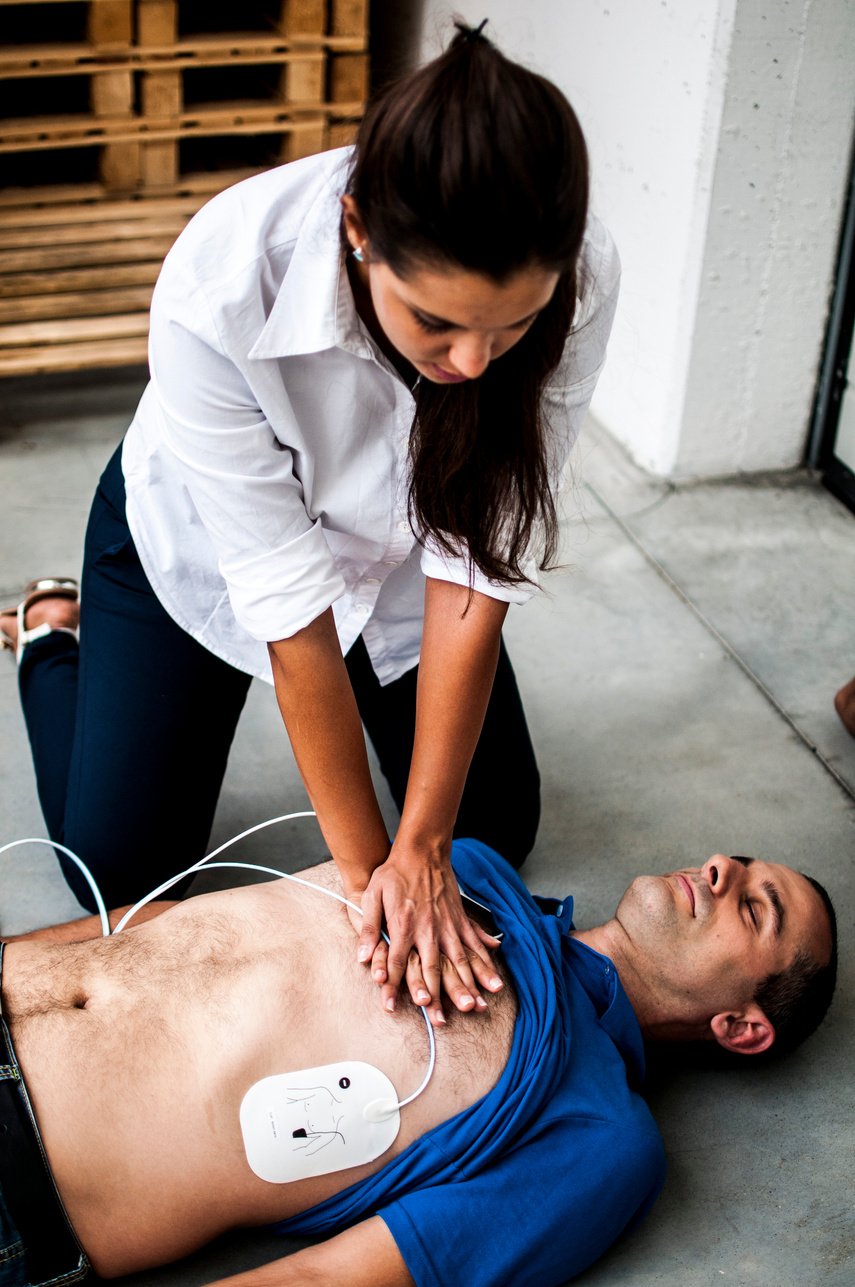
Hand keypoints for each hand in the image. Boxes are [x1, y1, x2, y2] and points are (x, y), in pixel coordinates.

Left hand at [352, 844, 502, 1025]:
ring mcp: (448, 924)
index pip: (399, 963)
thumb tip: (362, 957)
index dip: (395, 986)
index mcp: (405, 925)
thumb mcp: (372, 896)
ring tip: (480, 1004)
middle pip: (435, 968)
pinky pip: (475, 943)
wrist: (421, 849)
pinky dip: (485, 961)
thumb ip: (369, 928)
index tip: (393, 1007)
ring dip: (470, 984)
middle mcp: (429, 929)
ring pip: (461, 960)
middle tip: (445, 1019)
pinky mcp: (460, 918)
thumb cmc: (393, 873)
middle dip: (439, 996)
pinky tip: (493, 977)